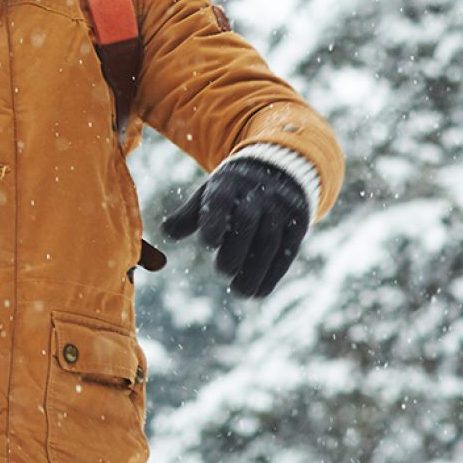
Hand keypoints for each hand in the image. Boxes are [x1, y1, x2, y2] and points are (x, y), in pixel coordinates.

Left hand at [163, 156, 310, 297]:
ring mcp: (281, 208)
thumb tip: (165, 232)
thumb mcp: (210, 193)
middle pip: (248, 221)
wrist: (281, 170)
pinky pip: (287, 251)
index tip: (209, 244)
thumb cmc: (234, 190)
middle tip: (222, 272)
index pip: (222, 198)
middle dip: (236, 248)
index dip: (215, 219)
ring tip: (241, 292)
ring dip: (256, 269)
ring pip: (270, 240)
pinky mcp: (297, 224)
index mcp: (230, 183)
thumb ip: (188, 215)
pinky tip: (259, 292)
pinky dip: (273, 274)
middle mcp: (258, 193)